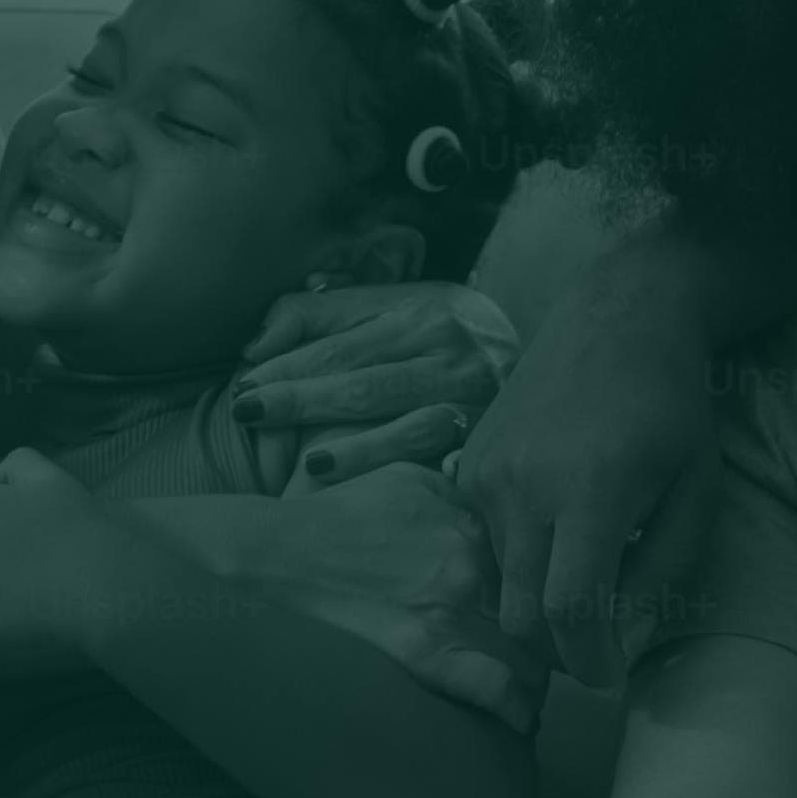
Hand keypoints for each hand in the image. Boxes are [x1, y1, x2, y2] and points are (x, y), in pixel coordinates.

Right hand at [194, 464, 544, 729]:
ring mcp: (448, 609)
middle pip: (547, 610)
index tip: (560, 609)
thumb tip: (502, 511)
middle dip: (559, 636)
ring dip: (543, 676)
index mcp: (472, 518)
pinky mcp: (422, 654)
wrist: (267, 557)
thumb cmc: (332, 519)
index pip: (549, 562)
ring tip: (540, 691)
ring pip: (533, 652)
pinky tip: (520, 719)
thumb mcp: (406, 482)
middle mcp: (470, 561)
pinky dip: (517, 709)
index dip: (558, 589)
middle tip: (563, 657)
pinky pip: (498, 690)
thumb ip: (460, 495)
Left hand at [235, 282, 518, 489]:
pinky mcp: (493, 442)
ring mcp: (480, 402)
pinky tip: (382, 490)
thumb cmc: (446, 337)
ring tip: (308, 465)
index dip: (287, 368)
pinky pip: (449, 463)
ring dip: (358, 450)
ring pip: (411, 428)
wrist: (552, 359)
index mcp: (425, 313)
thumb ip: (320, 316)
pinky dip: (415, 475)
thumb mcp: (392, 306)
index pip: (342, 345)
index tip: (243, 390)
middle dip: (303, 401)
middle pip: (367, 384)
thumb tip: (254, 346)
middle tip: (247, 416)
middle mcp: (456, 354)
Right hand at [456, 237, 717, 687]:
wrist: (619, 317)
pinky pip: (485, 545)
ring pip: (501, 584)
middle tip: (599, 642)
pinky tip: (558, 527)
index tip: (609, 674)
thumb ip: (661, 573)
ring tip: (587, 573)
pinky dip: (520, 558)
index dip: (588, 662)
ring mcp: (484, 475)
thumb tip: (619, 642)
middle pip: (521, 616)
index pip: (568, 614)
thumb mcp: (696, 492)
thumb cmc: (673, 405)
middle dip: (559, 650)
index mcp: (588, 492)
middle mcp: (522, 486)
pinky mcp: (466, 468)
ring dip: (539, 599)